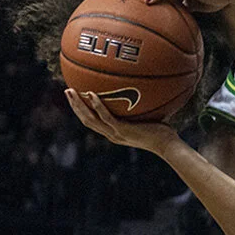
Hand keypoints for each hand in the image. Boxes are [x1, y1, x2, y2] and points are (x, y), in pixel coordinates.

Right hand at [64, 89, 180, 153]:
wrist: (167, 145)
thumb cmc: (161, 131)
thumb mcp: (146, 118)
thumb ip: (139, 107)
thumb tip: (141, 89)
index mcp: (113, 132)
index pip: (92, 121)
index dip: (81, 110)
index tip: (75, 97)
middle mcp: (111, 134)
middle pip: (86, 119)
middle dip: (74, 105)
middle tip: (67, 91)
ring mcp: (116, 133)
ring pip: (90, 119)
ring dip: (79, 105)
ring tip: (71, 91)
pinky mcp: (122, 130)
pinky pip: (106, 116)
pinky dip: (97, 105)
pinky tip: (92, 93)